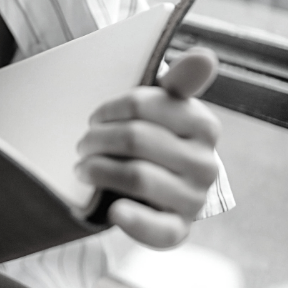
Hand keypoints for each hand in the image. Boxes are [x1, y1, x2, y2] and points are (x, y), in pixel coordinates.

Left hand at [75, 48, 220, 248]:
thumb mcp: (165, 103)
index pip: (141, 105)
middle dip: (97, 139)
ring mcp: (194, 198)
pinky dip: (133, 220)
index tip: (96, 117)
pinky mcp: (179, 229)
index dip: (109, 110)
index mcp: (203, 124)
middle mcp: (206, 163)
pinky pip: (159, 230)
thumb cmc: (155, 135)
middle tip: (82, 143)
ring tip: (83, 167)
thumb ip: (180, 79)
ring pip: (137, 176)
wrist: (160, 182)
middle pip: (134, 139)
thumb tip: (205, 57)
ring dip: (99, 169)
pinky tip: (114, 209)